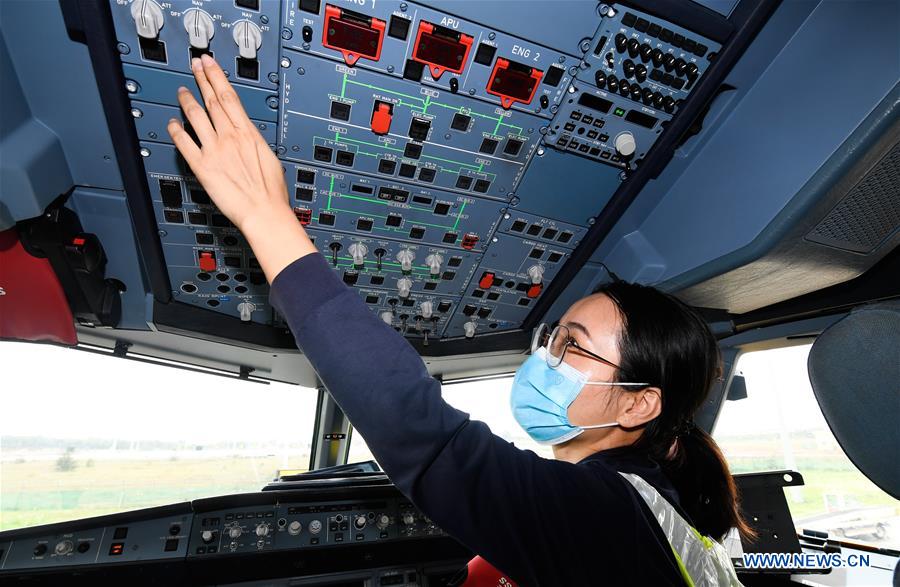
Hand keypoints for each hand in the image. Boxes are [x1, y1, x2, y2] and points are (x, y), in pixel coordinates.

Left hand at [167, 54, 315, 281]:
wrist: (265, 212)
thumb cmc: (271, 192)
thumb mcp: (268, 158)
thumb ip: (253, 144)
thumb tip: (247, 138)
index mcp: (248, 133)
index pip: (229, 96)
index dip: (216, 76)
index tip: (209, 64)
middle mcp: (229, 137)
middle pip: (212, 100)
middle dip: (202, 79)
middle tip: (194, 65)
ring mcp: (214, 150)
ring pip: (196, 117)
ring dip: (187, 101)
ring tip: (182, 90)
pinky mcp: (202, 167)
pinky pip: (184, 144)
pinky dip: (176, 131)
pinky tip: (172, 124)